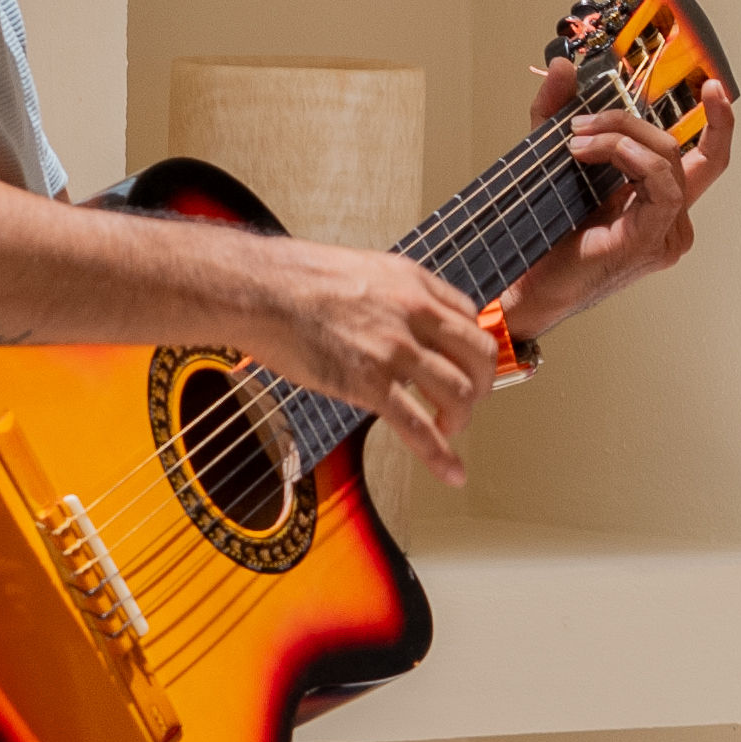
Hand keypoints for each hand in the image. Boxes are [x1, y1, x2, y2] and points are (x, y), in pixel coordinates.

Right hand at [235, 236, 510, 467]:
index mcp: (414, 283)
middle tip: (469, 401)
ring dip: (461, 418)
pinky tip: (452, 472)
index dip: (471, 348)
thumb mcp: (362, 268)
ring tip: (448, 429)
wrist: (258, 290)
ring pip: (460, 392)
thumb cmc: (295, 278)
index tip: (466, 366)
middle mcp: (415, 314)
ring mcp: (395, 350)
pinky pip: (418, 427)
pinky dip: (441, 455)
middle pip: (479, 355)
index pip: (469, 317)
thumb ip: (392, 293)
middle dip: (482, 384)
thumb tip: (398, 316)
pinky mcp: (369, 383)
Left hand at [528, 40, 730, 323]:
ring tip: (577, 140)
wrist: (524, 287)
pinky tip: (590, 153)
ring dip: (622, 136)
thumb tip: (562, 67)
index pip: (706, 160)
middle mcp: (672, 221)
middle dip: (628, 122)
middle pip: (676, 149)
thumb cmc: (543, 238)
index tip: (712, 86)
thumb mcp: (553, 160)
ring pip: (668, 159)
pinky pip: (661, 182)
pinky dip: (628, 156)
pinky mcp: (652, 241)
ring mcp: (667, 234)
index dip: (718, 122)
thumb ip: (557, 114)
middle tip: (582, 122)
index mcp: (658, 205)